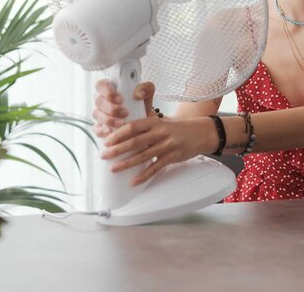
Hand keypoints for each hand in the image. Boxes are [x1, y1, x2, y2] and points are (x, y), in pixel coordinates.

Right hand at [92, 80, 156, 137]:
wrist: (143, 121)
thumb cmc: (141, 104)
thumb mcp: (147, 94)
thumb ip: (146, 88)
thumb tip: (138, 93)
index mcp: (110, 88)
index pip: (101, 84)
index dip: (108, 91)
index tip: (120, 98)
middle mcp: (103, 100)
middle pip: (98, 100)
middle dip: (111, 108)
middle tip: (125, 112)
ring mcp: (100, 114)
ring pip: (97, 114)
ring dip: (109, 119)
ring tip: (122, 123)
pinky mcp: (100, 127)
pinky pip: (96, 129)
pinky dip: (102, 131)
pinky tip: (110, 132)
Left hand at [99, 87, 215, 185]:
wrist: (200, 133)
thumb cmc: (177, 128)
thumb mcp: (161, 121)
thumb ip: (145, 125)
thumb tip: (121, 131)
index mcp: (155, 122)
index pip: (133, 126)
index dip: (118, 133)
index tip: (107, 140)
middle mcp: (160, 132)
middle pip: (135, 142)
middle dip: (117, 149)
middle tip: (104, 155)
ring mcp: (166, 145)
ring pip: (143, 156)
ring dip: (126, 164)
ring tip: (114, 169)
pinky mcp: (172, 157)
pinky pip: (155, 168)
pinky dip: (143, 176)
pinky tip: (133, 181)